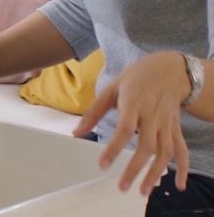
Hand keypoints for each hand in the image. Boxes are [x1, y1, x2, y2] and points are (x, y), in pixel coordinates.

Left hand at [73, 51, 190, 194]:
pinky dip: (183, 168)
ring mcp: (166, 124)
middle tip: (123, 186)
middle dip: (135, 168)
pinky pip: (182, 150)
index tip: (102, 164)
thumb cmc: (136, 78)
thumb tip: (76, 132)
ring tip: (144, 190)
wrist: (169, 70)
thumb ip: (93, 112)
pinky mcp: (176, 128)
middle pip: (146, 146)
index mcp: (134, 104)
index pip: (125, 129)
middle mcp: (152, 115)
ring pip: (165, 152)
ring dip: (155, 173)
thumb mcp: (111, 88)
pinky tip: (179, 184)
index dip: (114, 148)